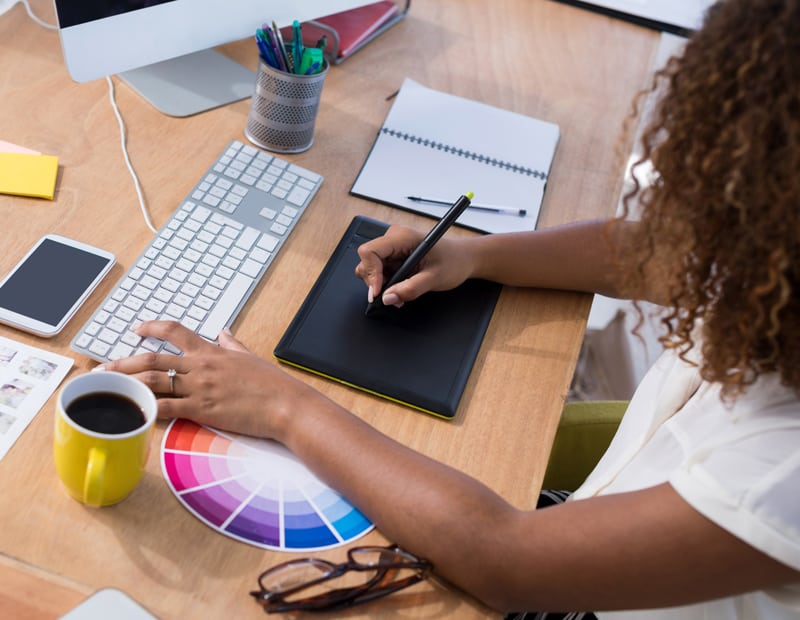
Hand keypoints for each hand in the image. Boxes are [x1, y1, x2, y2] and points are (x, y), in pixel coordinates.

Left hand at [96, 321, 316, 440]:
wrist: (285, 404)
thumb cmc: (271, 384)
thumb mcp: (249, 356)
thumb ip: (232, 344)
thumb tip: (225, 332)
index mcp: (211, 351)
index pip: (175, 331)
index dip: (152, 327)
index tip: (136, 329)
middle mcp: (200, 366)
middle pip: (152, 359)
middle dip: (123, 362)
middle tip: (103, 368)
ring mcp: (199, 388)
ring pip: (153, 381)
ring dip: (127, 383)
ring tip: (108, 388)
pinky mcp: (202, 409)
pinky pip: (166, 408)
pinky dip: (146, 409)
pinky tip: (131, 412)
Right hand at [354, 224, 474, 306]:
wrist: (464, 258)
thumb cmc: (454, 261)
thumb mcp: (435, 278)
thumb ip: (410, 289)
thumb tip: (388, 298)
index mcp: (402, 236)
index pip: (370, 251)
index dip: (371, 273)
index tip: (378, 292)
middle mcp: (394, 239)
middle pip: (367, 261)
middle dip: (376, 282)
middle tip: (392, 296)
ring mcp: (393, 248)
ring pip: (371, 268)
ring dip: (382, 285)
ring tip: (400, 294)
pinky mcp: (394, 257)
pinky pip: (380, 272)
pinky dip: (387, 284)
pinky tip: (401, 289)